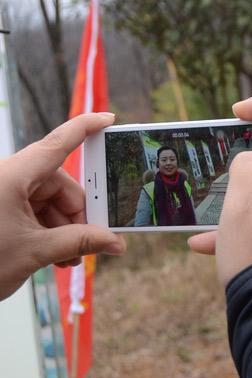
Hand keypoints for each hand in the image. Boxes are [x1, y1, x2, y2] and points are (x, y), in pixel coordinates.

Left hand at [0, 112, 125, 300]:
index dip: (85, 129)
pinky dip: (47, 230)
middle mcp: (6, 178)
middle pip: (58, 184)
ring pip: (47, 201)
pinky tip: (54, 255)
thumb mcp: (35, 252)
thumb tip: (115, 242)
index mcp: (11, 176)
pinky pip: (32, 210)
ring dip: (63, 228)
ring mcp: (0, 192)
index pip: (57, 144)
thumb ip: (79, 242)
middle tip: (90, 241)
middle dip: (76, 214)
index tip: (107, 119)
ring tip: (68, 257)